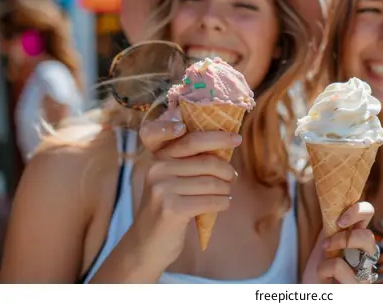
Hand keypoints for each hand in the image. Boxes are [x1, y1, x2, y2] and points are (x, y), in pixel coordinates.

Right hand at [127, 118, 240, 270]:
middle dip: (227, 170)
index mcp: (158, 156)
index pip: (192, 139)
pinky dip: (223, 203)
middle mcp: (157, 168)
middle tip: (233, 177)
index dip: (216, 136)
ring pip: (212, 183)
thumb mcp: (171, 179)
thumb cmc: (167, 208)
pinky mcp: (171, 209)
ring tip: (226, 193)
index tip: (236, 138)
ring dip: (226, 189)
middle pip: (207, 162)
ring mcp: (162, 188)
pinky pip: (211, 200)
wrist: (146, 245)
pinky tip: (223, 204)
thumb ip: (189, 161)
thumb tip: (227, 145)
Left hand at [303, 202, 376, 283]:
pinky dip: (325, 268)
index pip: (368, 212)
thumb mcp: (325, 242)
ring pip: (365, 245)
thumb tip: (331, 195)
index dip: (358, 209)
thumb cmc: (318, 271)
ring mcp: (365, 274)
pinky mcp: (358, 287)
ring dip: (338, 247)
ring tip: (325, 258)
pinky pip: (342, 267)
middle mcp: (366, 255)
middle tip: (327, 244)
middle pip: (368, 235)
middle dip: (345, 236)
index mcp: (358, 239)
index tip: (339, 220)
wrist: (310, 291)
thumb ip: (332, 225)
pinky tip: (323, 278)